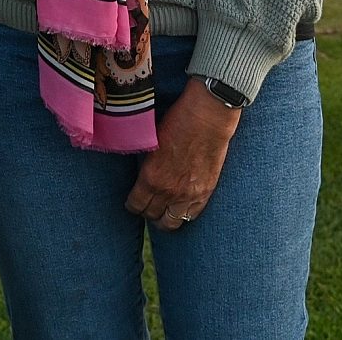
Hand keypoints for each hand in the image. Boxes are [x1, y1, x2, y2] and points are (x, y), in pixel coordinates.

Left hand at [124, 83, 241, 230]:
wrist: (208, 118)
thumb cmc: (178, 121)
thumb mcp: (152, 142)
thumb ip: (145, 164)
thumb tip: (140, 174)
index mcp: (150, 177)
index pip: (135, 205)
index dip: (133, 205)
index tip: (134, 201)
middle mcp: (168, 191)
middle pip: (151, 215)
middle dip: (147, 211)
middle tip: (148, 205)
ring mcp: (188, 195)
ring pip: (171, 223)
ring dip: (164, 219)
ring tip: (163, 212)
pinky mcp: (205, 193)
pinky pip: (191, 216)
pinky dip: (183, 215)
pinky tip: (180, 209)